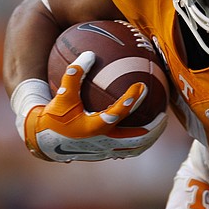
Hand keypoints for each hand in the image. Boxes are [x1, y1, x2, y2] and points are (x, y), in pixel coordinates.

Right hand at [23, 51, 167, 161]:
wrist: (44, 142)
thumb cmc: (54, 116)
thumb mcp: (62, 94)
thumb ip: (74, 74)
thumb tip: (90, 54)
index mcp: (92, 127)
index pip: (116, 113)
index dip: (130, 100)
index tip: (142, 85)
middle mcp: (102, 142)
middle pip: (136, 139)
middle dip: (153, 128)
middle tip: (164, 114)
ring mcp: (105, 151)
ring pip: (135, 148)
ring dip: (150, 138)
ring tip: (160, 125)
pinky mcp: (104, 154)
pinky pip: (127, 150)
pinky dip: (139, 141)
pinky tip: (144, 130)